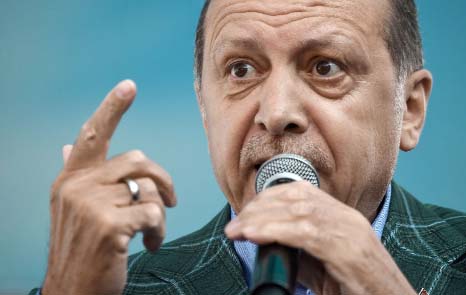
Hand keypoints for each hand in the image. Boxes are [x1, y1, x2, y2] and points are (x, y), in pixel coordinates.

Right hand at [42, 80, 176, 294]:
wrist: (72, 290)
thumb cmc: (81, 249)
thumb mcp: (73, 210)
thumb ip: (79, 177)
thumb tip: (67, 145)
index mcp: (69, 180)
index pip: (92, 135)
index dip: (111, 109)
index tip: (129, 86)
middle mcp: (77, 186)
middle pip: (136, 160)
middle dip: (161, 178)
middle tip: (172, 199)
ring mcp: (91, 205)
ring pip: (147, 189)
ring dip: (159, 210)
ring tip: (153, 231)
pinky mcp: (110, 225)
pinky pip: (153, 213)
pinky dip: (158, 230)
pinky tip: (149, 244)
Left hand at [225, 181, 414, 294]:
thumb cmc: (358, 289)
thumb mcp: (323, 266)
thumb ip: (298, 250)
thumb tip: (264, 241)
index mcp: (343, 217)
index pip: (300, 191)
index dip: (267, 198)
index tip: (245, 212)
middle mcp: (346, 218)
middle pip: (294, 197)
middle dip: (258, 208)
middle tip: (234, 224)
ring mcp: (349, 231)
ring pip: (296, 210)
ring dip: (260, 219)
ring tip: (236, 230)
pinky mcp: (348, 250)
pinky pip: (304, 232)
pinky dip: (274, 230)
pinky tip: (253, 235)